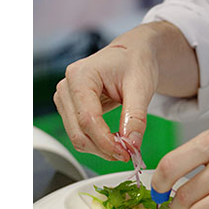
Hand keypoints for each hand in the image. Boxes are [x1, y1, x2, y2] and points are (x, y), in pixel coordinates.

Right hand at [53, 32, 157, 161]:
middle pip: (78, 131)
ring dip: (100, 149)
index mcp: (81, 75)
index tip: (126, 152)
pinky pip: (81, 133)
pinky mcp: (71, 108)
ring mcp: (66, 98)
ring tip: (125, 148)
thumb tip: (132, 144)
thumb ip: (135, 116)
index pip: (87, 118)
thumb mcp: (141, 87)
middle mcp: (67, 87)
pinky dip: (98, 143)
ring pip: (77, 136)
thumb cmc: (135, 62)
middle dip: (104, 148)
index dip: (105, 141)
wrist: (133, 54)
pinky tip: (115, 142)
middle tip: (128, 154)